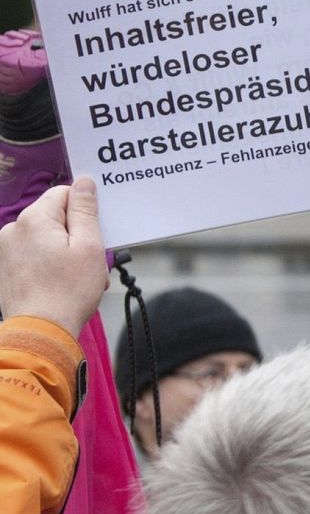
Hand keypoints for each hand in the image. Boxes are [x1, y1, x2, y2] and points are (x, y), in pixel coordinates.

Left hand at [0, 177, 107, 336]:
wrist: (40, 331)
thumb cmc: (68, 291)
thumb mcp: (89, 246)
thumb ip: (85, 210)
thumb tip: (84, 182)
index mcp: (35, 219)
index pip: (65, 193)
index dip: (85, 210)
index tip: (97, 232)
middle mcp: (14, 229)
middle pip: (55, 217)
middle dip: (77, 234)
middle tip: (92, 261)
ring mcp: (6, 249)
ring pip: (46, 237)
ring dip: (66, 251)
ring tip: (80, 277)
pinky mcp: (6, 267)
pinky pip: (34, 254)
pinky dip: (51, 263)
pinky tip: (63, 283)